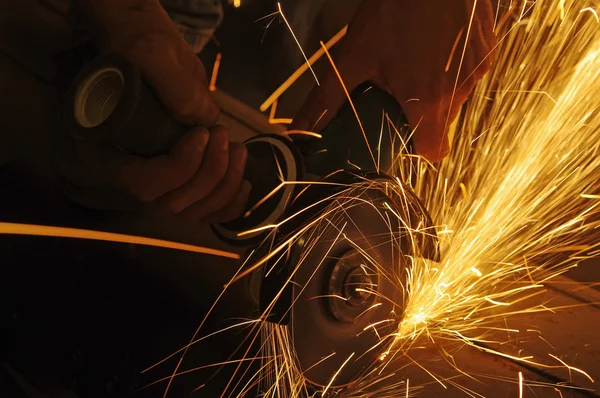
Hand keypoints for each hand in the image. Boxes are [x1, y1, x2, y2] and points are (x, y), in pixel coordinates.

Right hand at [62, 0, 249, 221]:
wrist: (152, 56)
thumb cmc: (146, 51)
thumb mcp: (153, 55)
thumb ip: (176, 88)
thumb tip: (205, 119)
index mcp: (108, 151)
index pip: (142, 184)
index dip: (179, 167)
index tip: (202, 133)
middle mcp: (132, 176)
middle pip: (173, 204)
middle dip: (209, 173)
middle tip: (221, 133)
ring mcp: (158, 183)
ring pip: (194, 212)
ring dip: (225, 184)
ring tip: (236, 147)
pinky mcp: (182, 182)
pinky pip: (207, 213)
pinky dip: (231, 204)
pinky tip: (245, 180)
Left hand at [292, 0, 496, 160]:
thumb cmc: (392, 11)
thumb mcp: (353, 56)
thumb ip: (327, 99)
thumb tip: (300, 130)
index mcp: (429, 101)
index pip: (434, 151)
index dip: (417, 148)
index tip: (400, 134)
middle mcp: (461, 91)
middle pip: (441, 121)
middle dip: (420, 113)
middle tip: (398, 90)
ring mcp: (479, 68)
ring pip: (456, 95)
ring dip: (437, 87)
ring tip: (415, 61)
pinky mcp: (488, 48)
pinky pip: (470, 70)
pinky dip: (453, 66)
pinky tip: (434, 45)